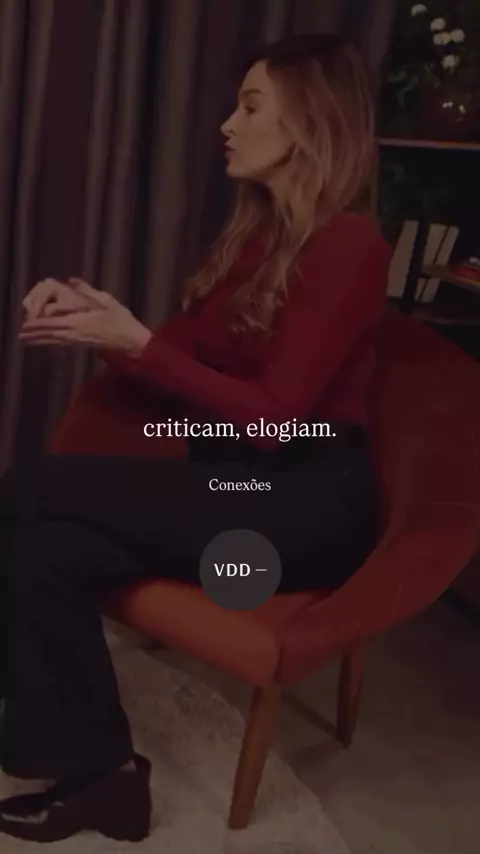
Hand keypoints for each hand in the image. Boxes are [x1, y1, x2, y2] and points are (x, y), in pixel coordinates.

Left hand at [19, 279, 152, 355]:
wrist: (131, 341)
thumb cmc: (121, 320)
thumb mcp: (106, 301)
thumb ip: (87, 291)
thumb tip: (71, 280)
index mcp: (79, 322)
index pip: (53, 324)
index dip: (38, 324)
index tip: (25, 325)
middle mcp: (75, 334)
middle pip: (50, 335)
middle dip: (35, 335)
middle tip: (20, 335)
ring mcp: (78, 341)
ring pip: (55, 341)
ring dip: (40, 340)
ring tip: (26, 341)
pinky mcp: (82, 345)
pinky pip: (62, 344)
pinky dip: (51, 343)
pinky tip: (46, 342)